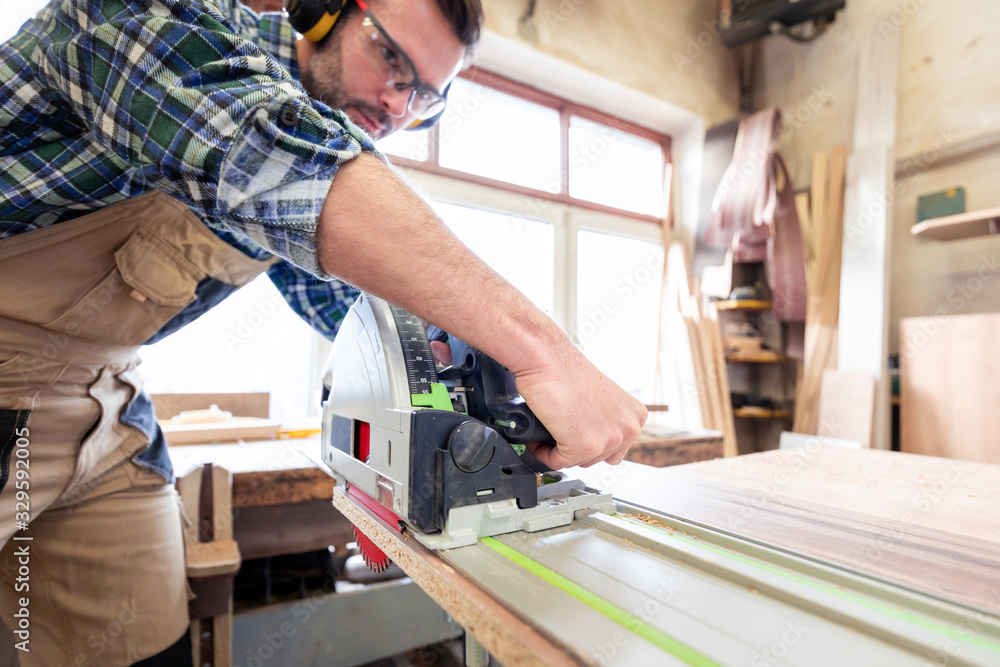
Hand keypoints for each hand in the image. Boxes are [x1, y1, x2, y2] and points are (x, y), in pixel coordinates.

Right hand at [514, 343, 646, 468]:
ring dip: (558, 450)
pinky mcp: (586, 445)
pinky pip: (559, 462)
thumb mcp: (601, 398)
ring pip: (578, 461)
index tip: (575, 430)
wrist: (547, 359)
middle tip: (559, 429)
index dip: (589, 442)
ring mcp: (610, 438)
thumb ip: (607, 419)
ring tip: (549, 429)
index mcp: (635, 416)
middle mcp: (629, 428)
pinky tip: (540, 436)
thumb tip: (594, 434)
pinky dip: (543, 453)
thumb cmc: (566, 372)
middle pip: (596, 458)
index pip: (615, 449)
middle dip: (573, 446)